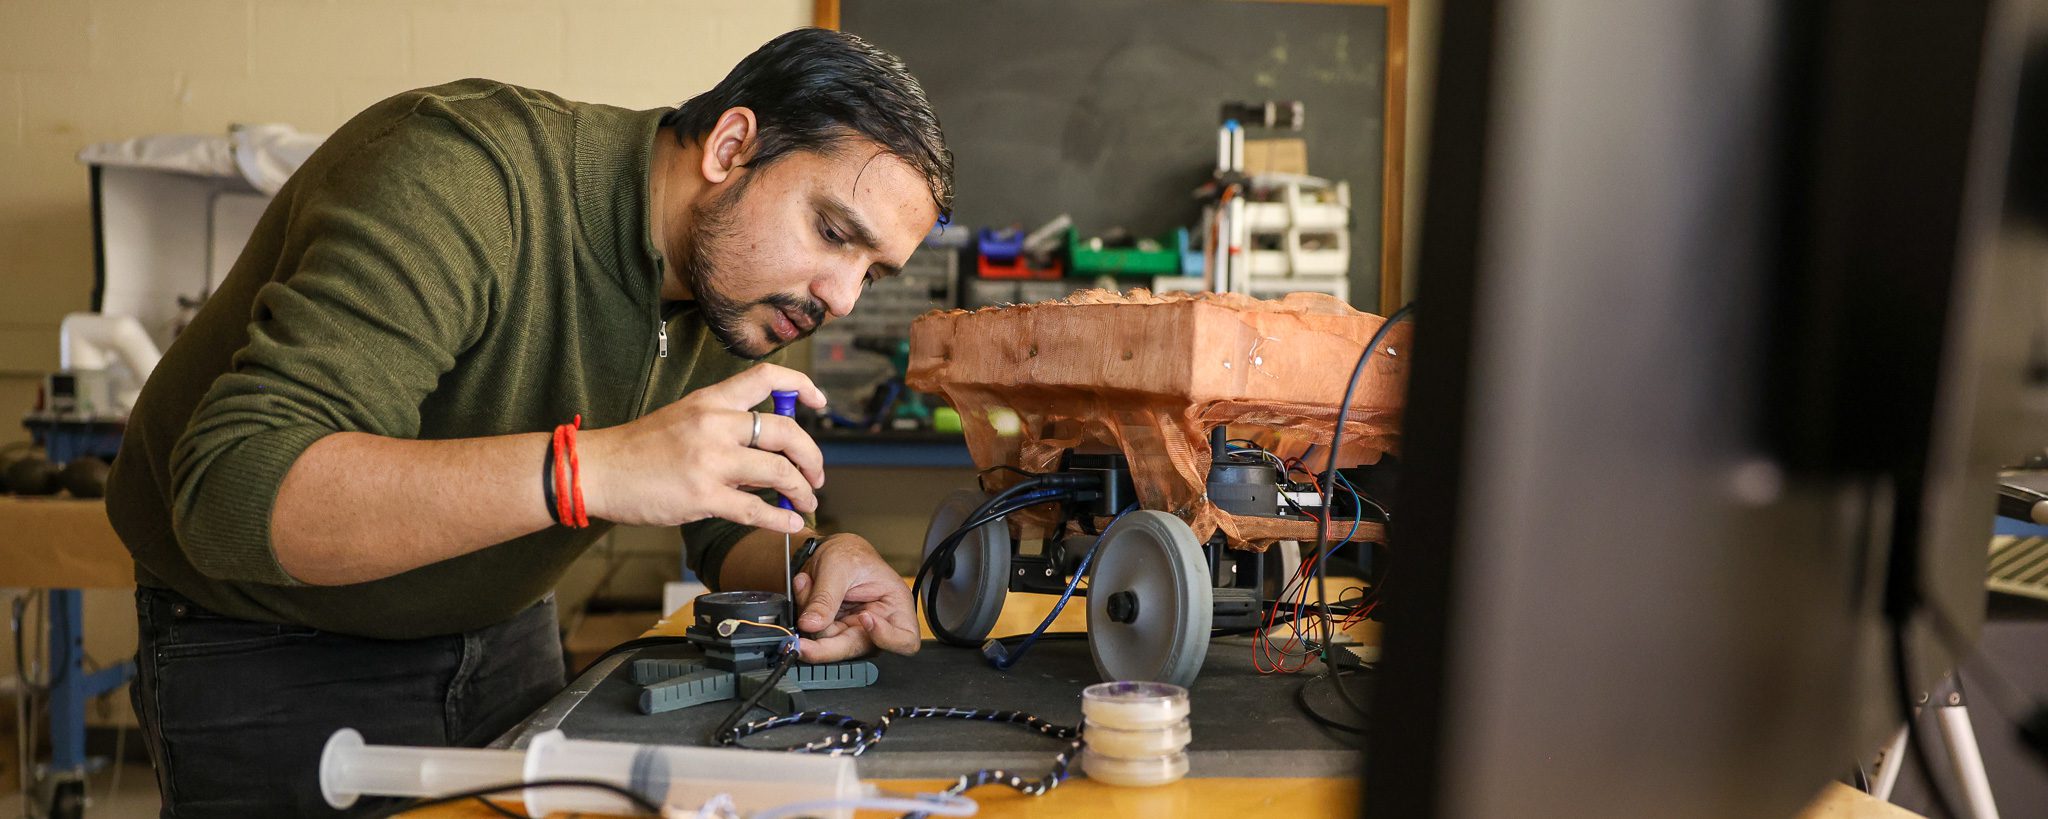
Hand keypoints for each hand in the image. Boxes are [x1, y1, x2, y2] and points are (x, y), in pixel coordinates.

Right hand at [578, 363, 826, 529]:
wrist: (597, 470)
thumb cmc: (639, 449)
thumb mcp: (686, 422)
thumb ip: (729, 435)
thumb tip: (771, 461)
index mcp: (711, 400)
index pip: (767, 377)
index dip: (802, 385)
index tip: (820, 401)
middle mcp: (715, 424)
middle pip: (786, 430)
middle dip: (812, 456)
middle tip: (817, 475)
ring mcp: (710, 460)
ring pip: (779, 471)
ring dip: (802, 490)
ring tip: (807, 502)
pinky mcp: (703, 496)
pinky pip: (755, 510)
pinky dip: (780, 518)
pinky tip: (790, 523)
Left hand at [789, 534, 920, 662]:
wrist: (832, 550)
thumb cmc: (850, 552)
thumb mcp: (838, 566)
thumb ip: (825, 598)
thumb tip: (811, 625)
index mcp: (895, 606)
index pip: (905, 640)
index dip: (887, 638)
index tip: (864, 618)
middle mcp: (878, 625)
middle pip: (858, 649)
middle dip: (826, 644)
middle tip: (801, 642)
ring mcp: (854, 630)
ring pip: (829, 645)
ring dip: (810, 621)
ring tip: (807, 584)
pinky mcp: (834, 631)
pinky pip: (814, 635)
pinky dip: (803, 616)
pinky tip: (805, 590)